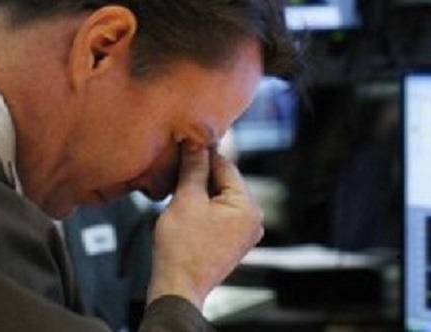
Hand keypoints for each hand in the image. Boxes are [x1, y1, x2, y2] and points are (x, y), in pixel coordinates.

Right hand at [146, 145, 263, 308]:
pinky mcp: (234, 240)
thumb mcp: (186, 200)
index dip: (203, 154)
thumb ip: (194, 168)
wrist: (177, 288)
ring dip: (201, 189)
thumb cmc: (181, 249)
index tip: (187, 143)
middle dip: (201, 174)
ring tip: (178, 187)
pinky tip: (186, 205)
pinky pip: (221, 212)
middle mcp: (253, 218)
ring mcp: (245, 231)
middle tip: (178, 166)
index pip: (226, 166)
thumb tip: (196, 143)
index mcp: (248, 206)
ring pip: (221, 196)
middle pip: (225, 181)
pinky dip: (204, 206)